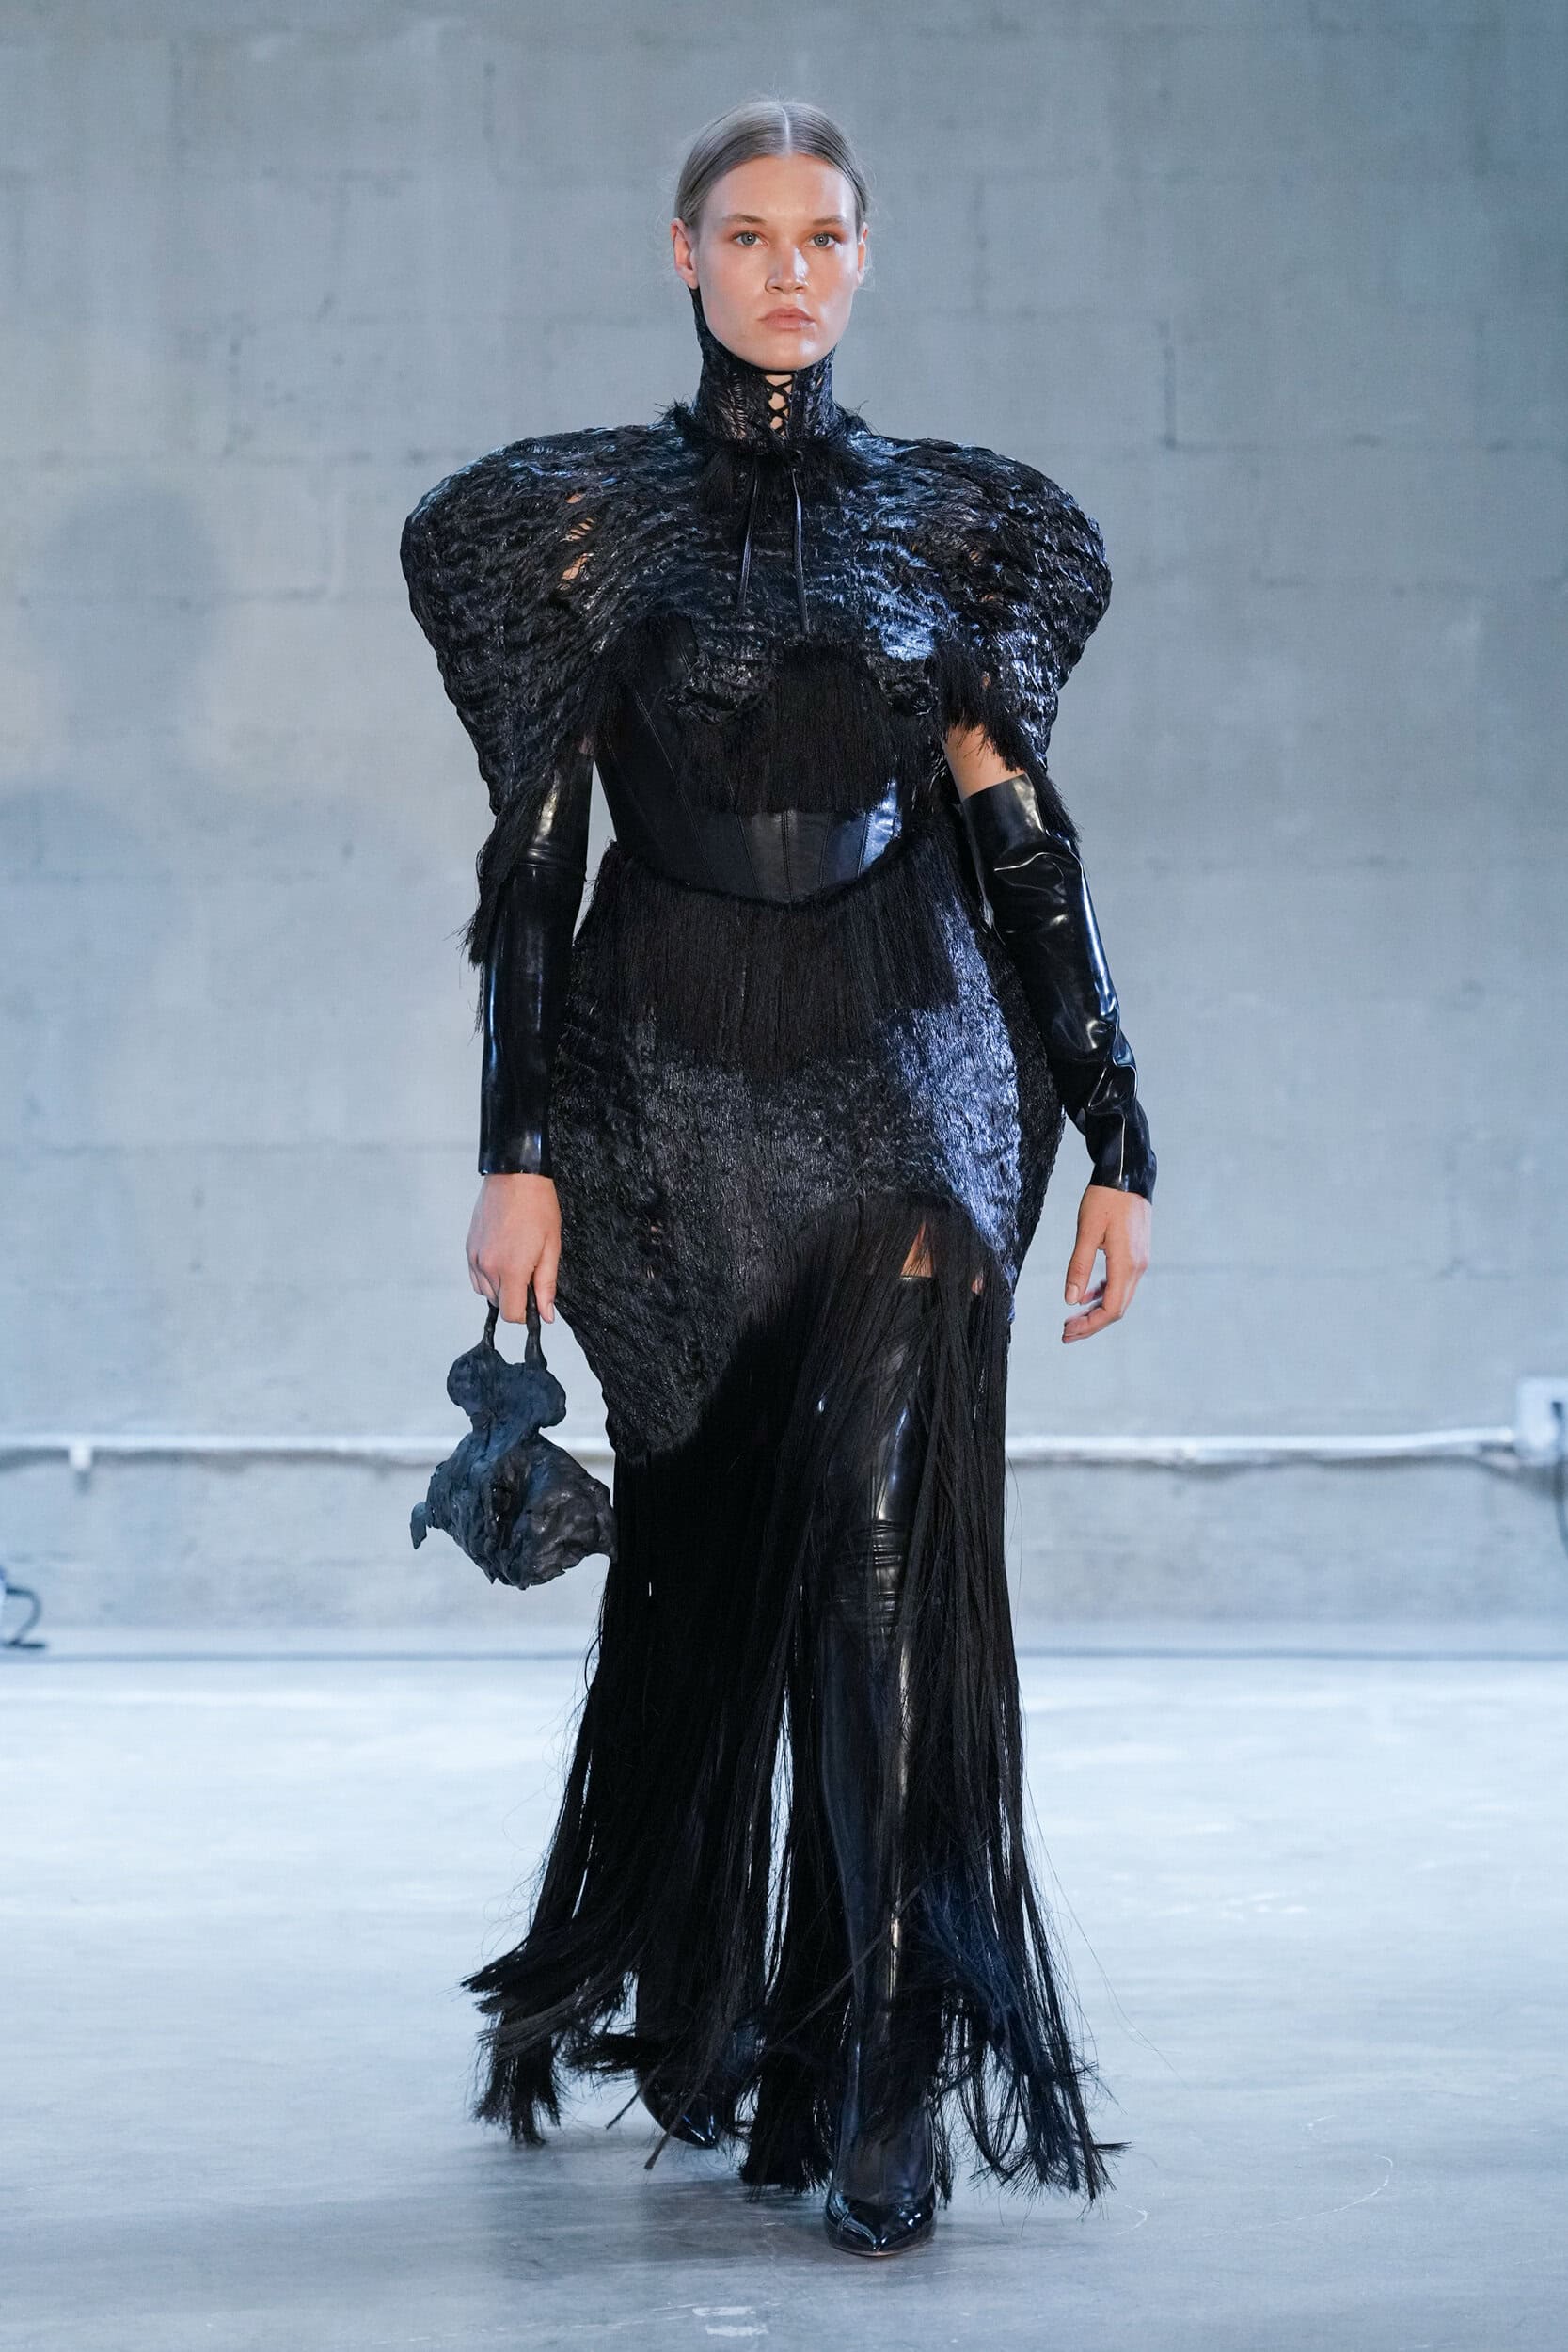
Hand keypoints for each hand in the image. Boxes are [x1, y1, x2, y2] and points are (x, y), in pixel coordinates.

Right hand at [466, 1172, 561, 1323]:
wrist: (515, 1177)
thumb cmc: (537, 1206)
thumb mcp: (551, 1248)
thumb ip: (546, 1285)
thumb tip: (545, 1314)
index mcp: (511, 1269)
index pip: (511, 1314)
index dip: (526, 1313)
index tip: (535, 1300)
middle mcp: (488, 1267)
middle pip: (499, 1304)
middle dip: (516, 1298)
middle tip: (530, 1273)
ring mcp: (475, 1258)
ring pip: (486, 1292)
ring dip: (501, 1287)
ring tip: (517, 1263)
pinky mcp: (469, 1248)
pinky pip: (476, 1277)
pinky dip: (488, 1277)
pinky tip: (503, 1259)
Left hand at [1062, 1183, 1150, 1343]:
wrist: (1127, 1173)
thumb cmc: (1105, 1199)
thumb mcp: (1087, 1231)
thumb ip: (1079, 1267)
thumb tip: (1070, 1300)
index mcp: (1126, 1264)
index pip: (1111, 1309)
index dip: (1090, 1326)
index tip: (1067, 1332)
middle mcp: (1138, 1267)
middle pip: (1117, 1308)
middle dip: (1092, 1324)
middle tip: (1066, 1332)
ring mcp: (1140, 1260)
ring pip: (1120, 1297)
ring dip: (1097, 1311)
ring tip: (1072, 1318)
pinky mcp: (1136, 1253)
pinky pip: (1121, 1282)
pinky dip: (1104, 1293)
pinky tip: (1086, 1295)